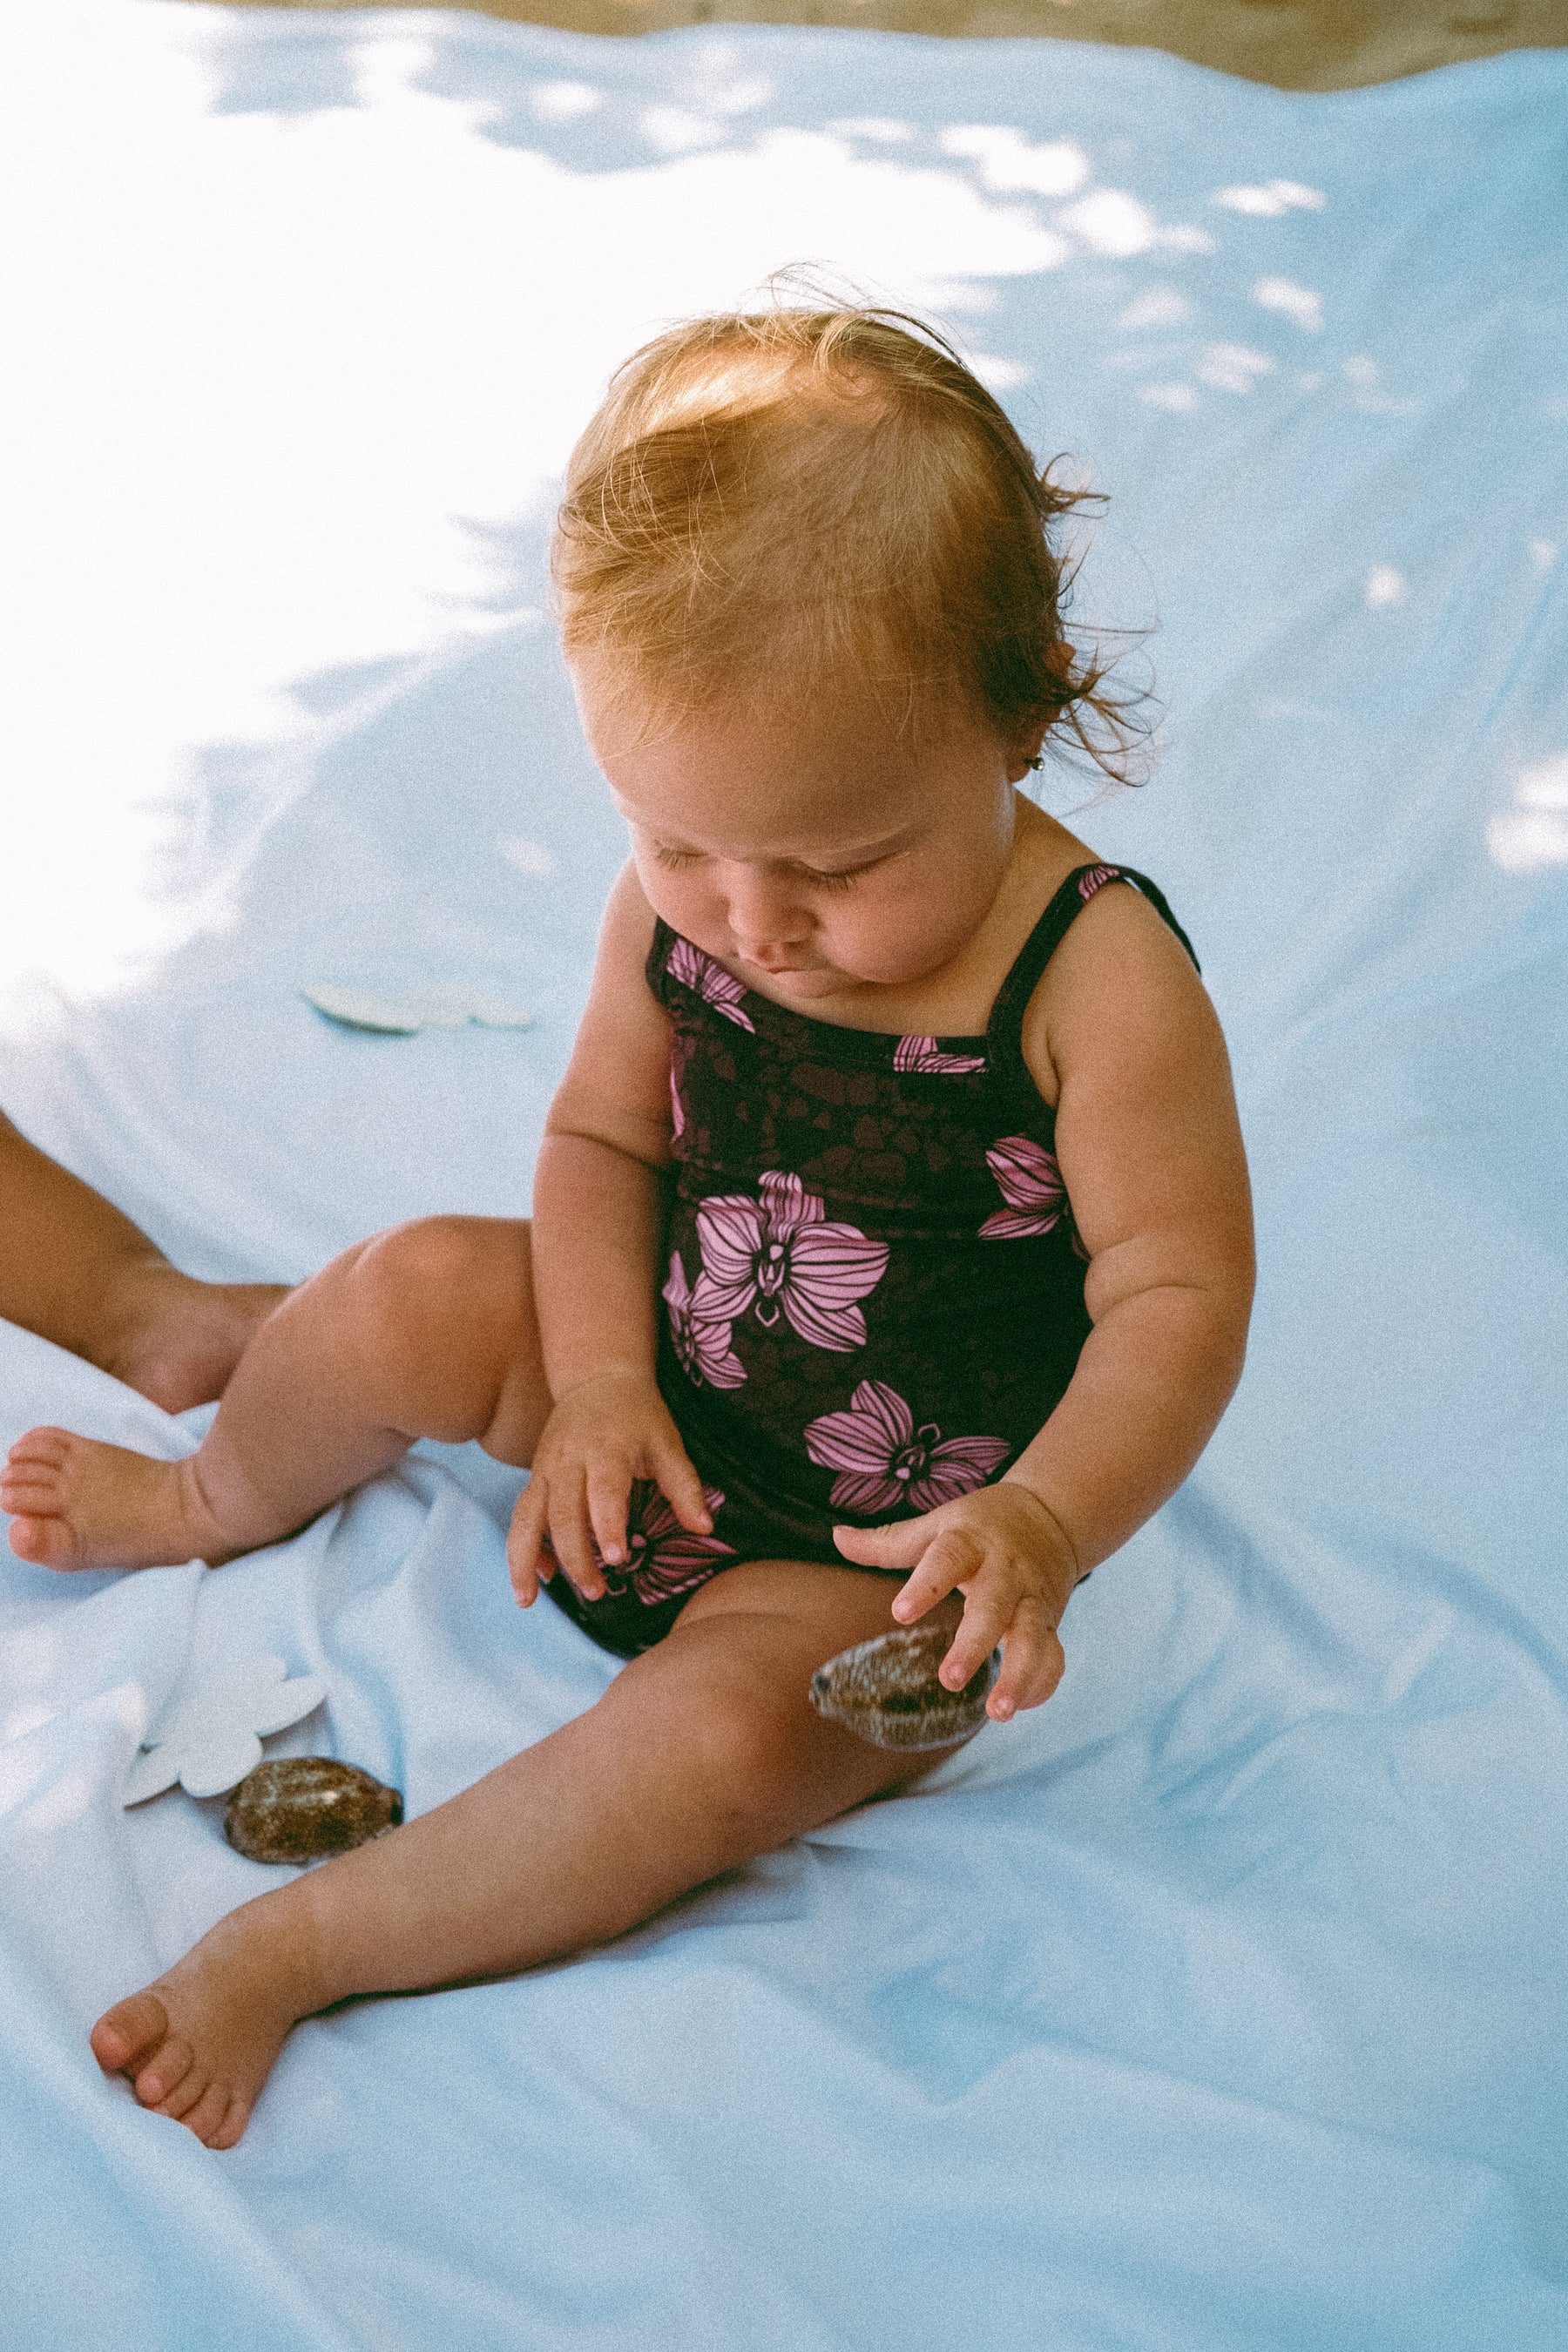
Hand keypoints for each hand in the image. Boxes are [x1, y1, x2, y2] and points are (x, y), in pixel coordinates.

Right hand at [506, 1368, 710, 1606]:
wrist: (596, 1376)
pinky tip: (538, 1577)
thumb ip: (684, 1487)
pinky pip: (522, 1515)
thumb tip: (705, 1529)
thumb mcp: (668, 1443)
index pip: (604, 1491)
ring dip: (524, 1559)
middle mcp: (569, 1459)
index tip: (617, 1559)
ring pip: (526, 1516)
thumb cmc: (639, 1415)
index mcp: (606, 1449)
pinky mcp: (535, 1476)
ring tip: (527, 1601)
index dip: (607, 1525)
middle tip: (596, 1592)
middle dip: (575, 1556)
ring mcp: (546, 1468)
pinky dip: (524, 1548)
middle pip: (563, 1512)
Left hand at [832, 1482, 1080, 1721]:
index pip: (948, 1559)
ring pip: (1032, 1638)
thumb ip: (888, 1541)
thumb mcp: (937, 1524)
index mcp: (971, 1543)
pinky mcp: (1049, 1622)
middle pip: (993, 1608)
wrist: (1051, 1516)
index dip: (925, 1585)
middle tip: (949, 1680)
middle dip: (975, 1645)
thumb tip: (836, 1536)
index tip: (899, 1613)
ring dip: (1019, 1676)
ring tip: (998, 1712)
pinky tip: (1020, 1707)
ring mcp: (1032, 1599)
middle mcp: (1005, 1572)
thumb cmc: (980, 1525)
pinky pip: (1052, 1656)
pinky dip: (1041, 1683)